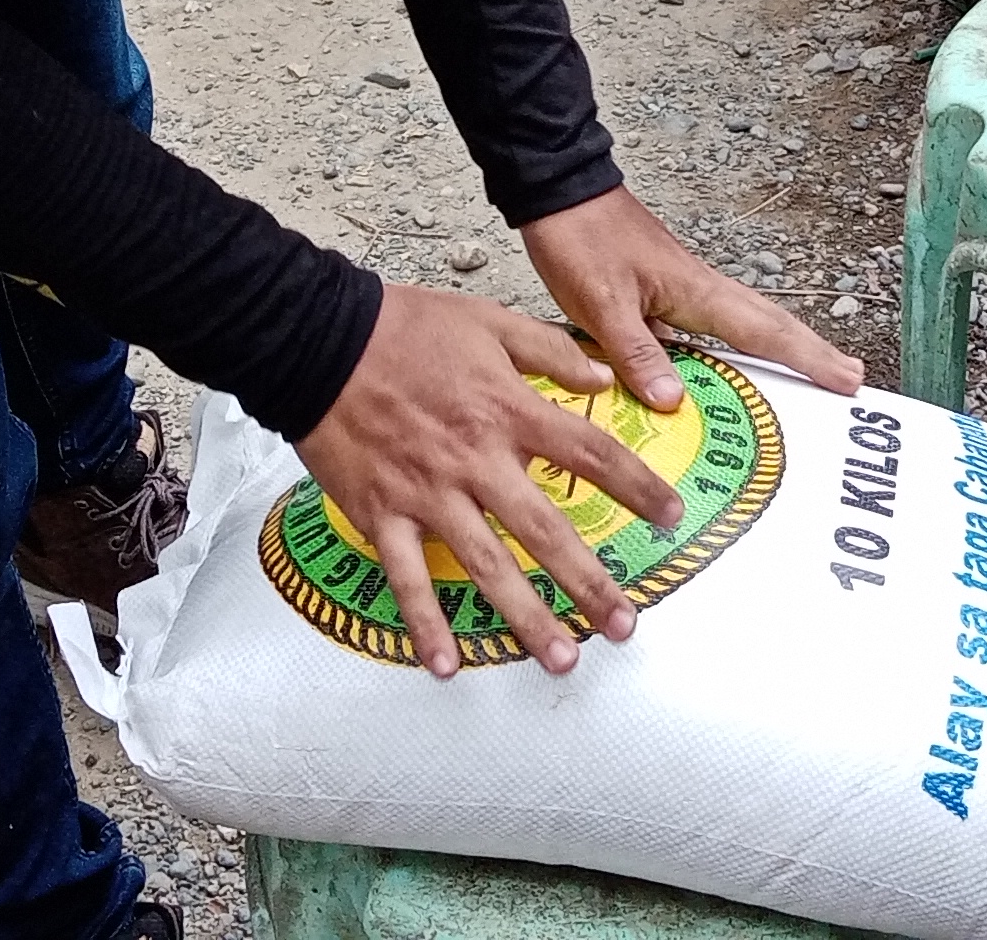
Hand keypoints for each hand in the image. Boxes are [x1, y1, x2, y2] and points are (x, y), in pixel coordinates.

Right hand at [295, 282, 682, 678]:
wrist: (317, 339)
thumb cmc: (402, 326)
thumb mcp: (488, 320)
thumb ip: (550, 351)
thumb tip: (603, 379)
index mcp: (506, 409)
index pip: (587, 452)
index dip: (635, 485)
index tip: (670, 517)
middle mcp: (475, 459)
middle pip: (544, 528)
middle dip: (588, 581)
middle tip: (624, 625)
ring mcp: (427, 492)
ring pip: (485, 565)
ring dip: (524, 616)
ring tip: (561, 659)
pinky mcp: (382, 512)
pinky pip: (406, 577)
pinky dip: (424, 623)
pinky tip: (446, 665)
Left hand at [521, 184, 866, 410]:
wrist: (558, 189)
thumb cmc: (581, 238)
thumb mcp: (603, 302)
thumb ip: (637, 353)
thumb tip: (674, 403)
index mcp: (696, 291)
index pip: (765, 331)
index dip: (808, 359)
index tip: (849, 380)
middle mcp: (700, 288)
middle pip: (769, 323)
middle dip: (811, 351)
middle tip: (852, 378)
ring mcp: (682, 286)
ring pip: (744, 322)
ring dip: (780, 346)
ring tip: (809, 372)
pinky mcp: (660, 288)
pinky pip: (711, 325)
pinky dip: (733, 344)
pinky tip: (725, 365)